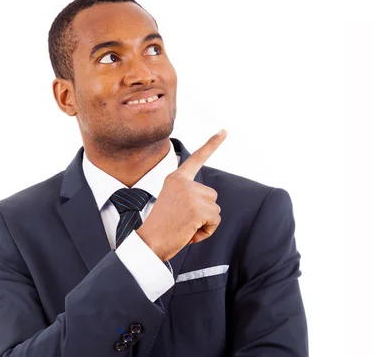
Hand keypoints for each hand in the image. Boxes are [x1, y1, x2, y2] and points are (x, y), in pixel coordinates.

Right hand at [136, 130, 226, 260]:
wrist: (149, 242)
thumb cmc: (161, 227)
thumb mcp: (174, 202)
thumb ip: (189, 195)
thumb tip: (209, 206)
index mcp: (176, 178)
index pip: (196, 158)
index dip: (212, 144)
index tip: (224, 131)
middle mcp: (184, 182)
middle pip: (212, 196)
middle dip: (204, 212)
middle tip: (183, 221)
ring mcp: (191, 194)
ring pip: (215, 209)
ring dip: (205, 223)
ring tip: (185, 227)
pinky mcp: (198, 209)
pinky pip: (215, 221)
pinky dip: (206, 231)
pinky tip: (190, 233)